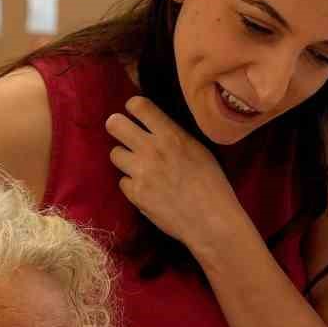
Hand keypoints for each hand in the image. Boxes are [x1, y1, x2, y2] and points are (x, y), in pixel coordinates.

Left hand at [107, 96, 245, 253]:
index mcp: (171, 135)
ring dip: (125, 159)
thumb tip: (155, 127)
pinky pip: (122, 181)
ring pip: (114, 153)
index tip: (135, 115)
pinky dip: (133, 185)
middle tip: (125, 136)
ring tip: (140, 167)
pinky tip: (148, 190)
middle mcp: (151, 150)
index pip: (137, 105)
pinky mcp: (135, 194)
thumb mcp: (199, 150)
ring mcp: (140, 172)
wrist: (211, 221)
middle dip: (117, 127)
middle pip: (114, 124)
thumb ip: (174, 135)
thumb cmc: (213, 184)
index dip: (133, 108)